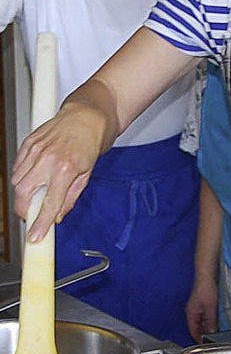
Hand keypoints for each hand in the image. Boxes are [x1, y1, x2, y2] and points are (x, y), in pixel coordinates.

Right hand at [11, 100, 108, 241]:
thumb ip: (70, 198)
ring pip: (17, 181)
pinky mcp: (28, 143)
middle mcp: (48, 159)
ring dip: (24, 193)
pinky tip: (34, 177)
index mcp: (66, 169)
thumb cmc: (90, 143)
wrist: (87, 116)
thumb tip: (57, 217)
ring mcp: (35, 150)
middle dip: (25, 210)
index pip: (49, 204)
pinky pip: (17, 166)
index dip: (40, 224)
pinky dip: (21, 176)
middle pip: (24, 194)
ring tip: (37, 192)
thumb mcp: (87, 175)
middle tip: (33, 215)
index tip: (35, 236)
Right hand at [186, 275, 218, 341]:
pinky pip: (205, 317)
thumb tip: (212, 333)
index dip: (199, 339)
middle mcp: (192, 313)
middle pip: (197, 328)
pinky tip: (216, 322)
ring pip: (201, 323)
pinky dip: (209, 321)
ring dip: (207, 327)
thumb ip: (211, 322)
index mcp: (191, 314)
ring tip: (216, 333)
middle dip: (204, 334)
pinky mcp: (202, 305)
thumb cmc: (206, 289)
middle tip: (213, 340)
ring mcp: (197, 309)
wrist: (207, 276)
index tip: (206, 345)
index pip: (193, 332)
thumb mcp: (210, 308)